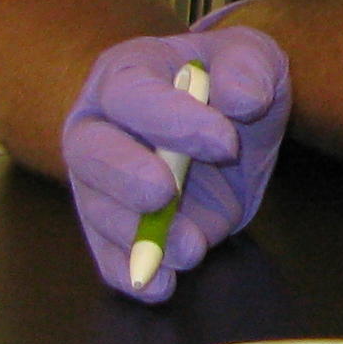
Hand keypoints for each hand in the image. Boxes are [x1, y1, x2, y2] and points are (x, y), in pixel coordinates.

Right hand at [59, 20, 293, 301]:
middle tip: (166, 193)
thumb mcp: (251, 57)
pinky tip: (161, 286)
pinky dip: (132, 274)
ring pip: (99, 211)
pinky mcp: (117, 227)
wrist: (229, 126)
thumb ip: (247, 68)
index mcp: (125, 74)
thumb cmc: (229, 80)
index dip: (171, 119)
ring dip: (140, 236)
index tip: (224, 142)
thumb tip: (242, 98)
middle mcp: (98, 127)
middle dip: (126, 178)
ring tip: (190, 248)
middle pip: (91, 154)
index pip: (132, 94)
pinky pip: (110, 255)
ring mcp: (100, 183)